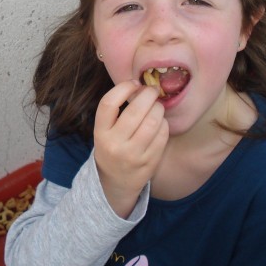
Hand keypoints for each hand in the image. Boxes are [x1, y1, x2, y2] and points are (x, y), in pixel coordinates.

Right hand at [94, 80, 167, 217]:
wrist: (115, 183)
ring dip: (159, 108)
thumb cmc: (112, 148)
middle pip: (135, 111)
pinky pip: (162, 135)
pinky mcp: (149, 163)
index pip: (108, 103)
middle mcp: (115, 144)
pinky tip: (161, 122)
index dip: (124, 88)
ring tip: (157, 106)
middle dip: (148, 95)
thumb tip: (141, 86)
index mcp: (100, 133)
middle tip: (153, 90)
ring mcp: (133, 155)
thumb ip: (116, 112)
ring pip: (153, 122)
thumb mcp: (104, 132)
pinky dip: (164, 124)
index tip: (134, 83)